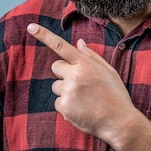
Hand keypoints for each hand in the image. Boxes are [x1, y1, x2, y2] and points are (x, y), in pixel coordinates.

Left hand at [26, 23, 134, 144]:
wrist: (119, 123)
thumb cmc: (116, 95)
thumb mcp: (109, 71)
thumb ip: (92, 56)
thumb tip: (79, 42)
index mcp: (86, 64)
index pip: (61, 46)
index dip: (44, 35)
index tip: (31, 27)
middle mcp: (75, 75)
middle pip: (56, 67)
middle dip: (64, 73)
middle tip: (81, 84)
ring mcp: (68, 91)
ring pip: (56, 86)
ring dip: (65, 91)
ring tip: (84, 100)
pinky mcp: (64, 107)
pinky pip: (57, 102)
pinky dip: (66, 106)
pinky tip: (81, 110)